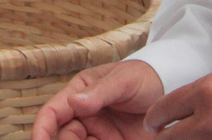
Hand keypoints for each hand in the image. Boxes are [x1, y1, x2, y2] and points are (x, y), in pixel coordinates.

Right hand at [33, 60, 163, 139]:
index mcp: (79, 93)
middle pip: (64, 136)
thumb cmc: (142, 77)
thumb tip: (74, 101)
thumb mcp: (123, 80)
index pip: (52, 112)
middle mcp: (84, 115)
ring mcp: (98, 132)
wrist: (169, 89)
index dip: (42, 129)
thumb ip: (100, 92)